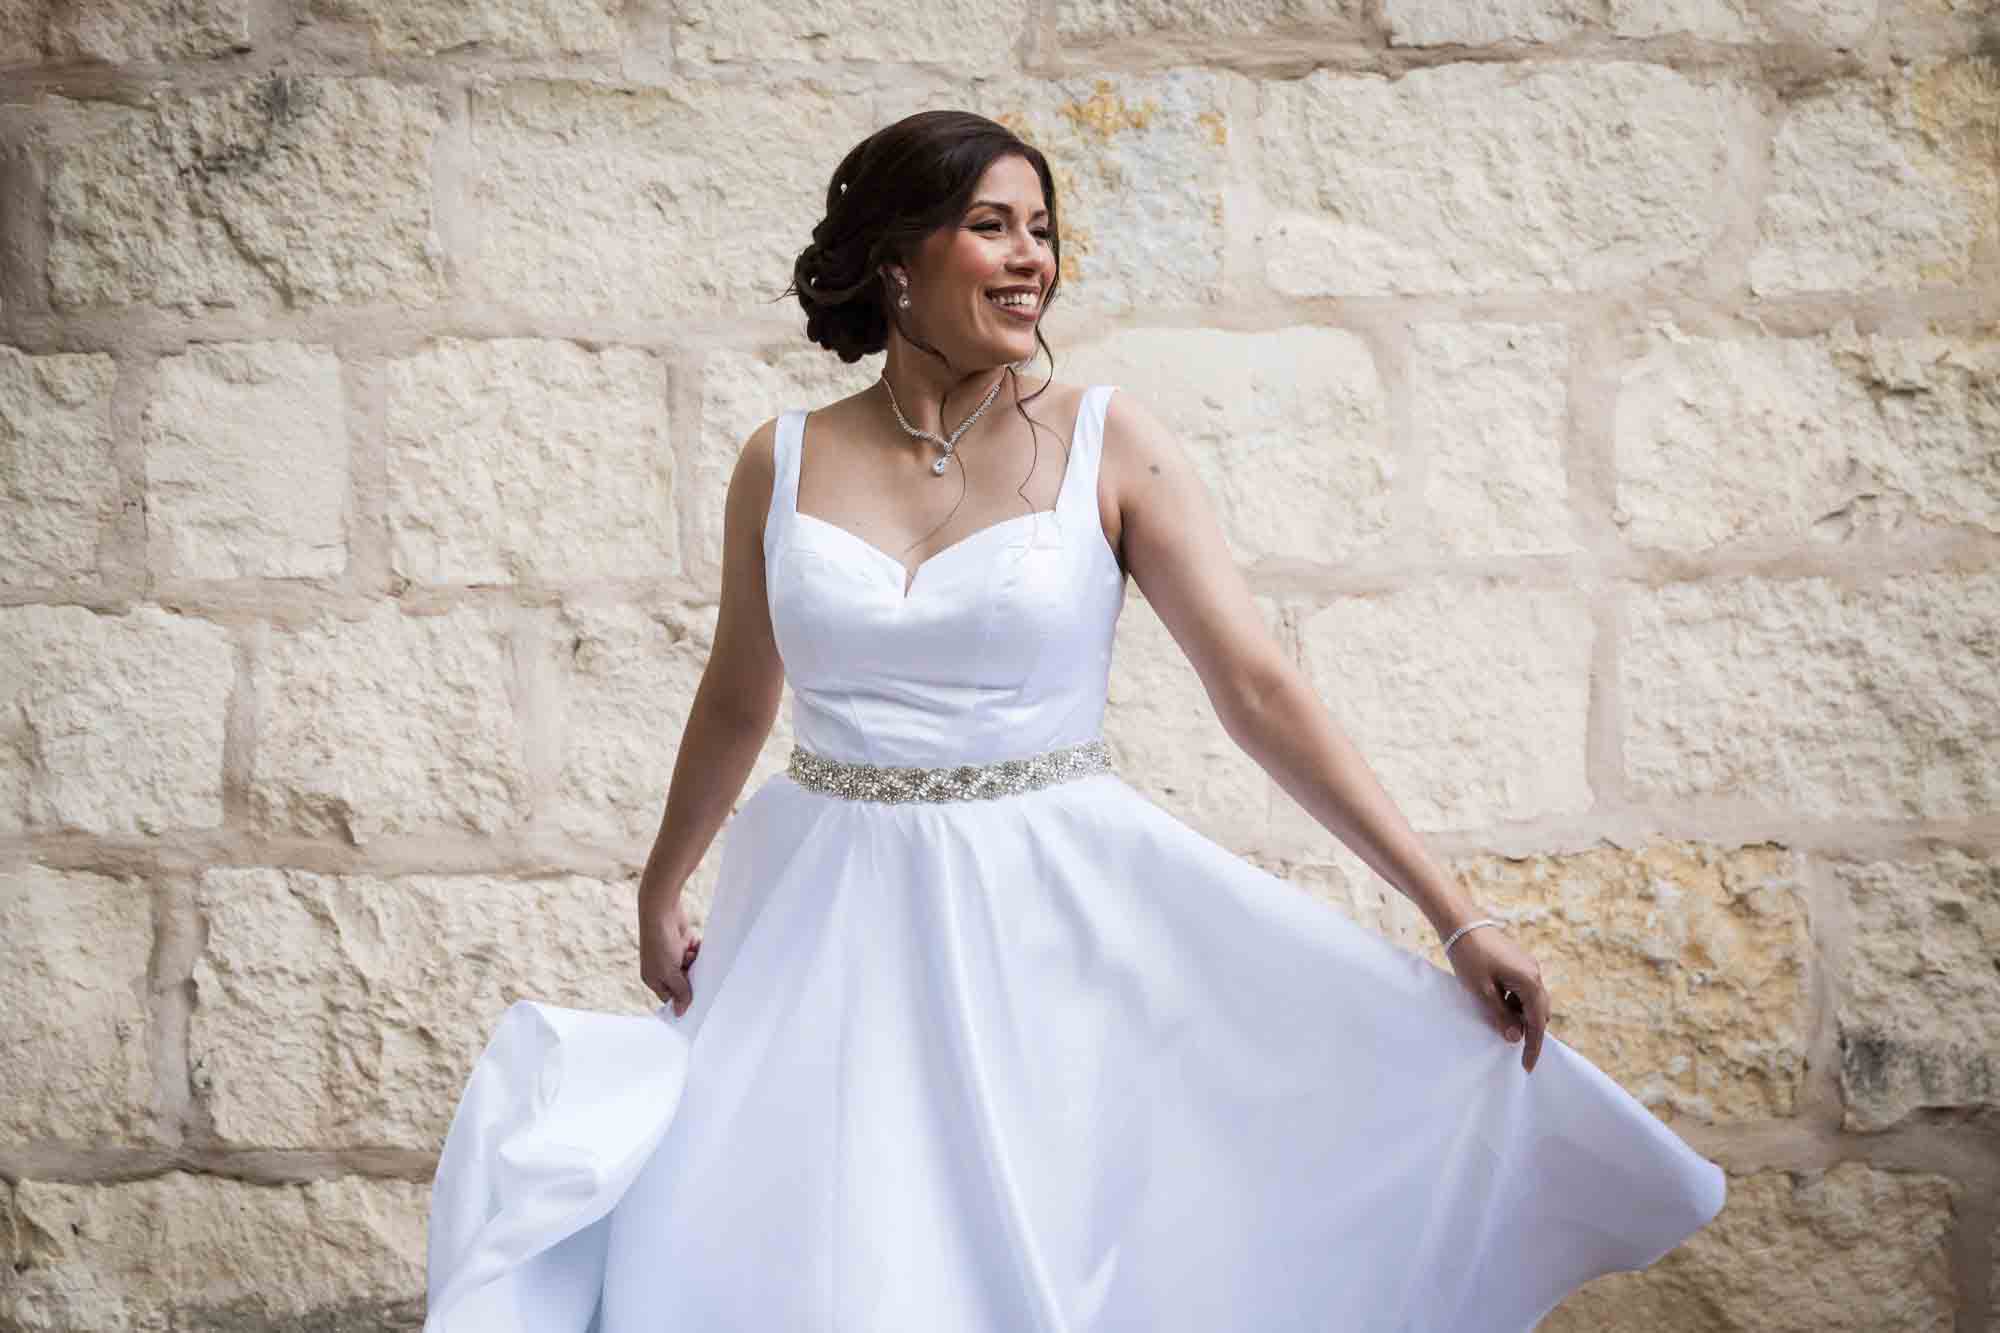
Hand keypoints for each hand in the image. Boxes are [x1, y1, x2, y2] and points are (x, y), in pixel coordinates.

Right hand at [639, 891, 701, 1016]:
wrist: (662, 912)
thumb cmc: (660, 944)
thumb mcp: (670, 973)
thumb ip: (679, 992)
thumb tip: (680, 1013)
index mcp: (654, 979)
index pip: (670, 997)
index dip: (683, 1000)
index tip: (698, 1004)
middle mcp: (663, 968)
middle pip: (684, 982)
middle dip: (692, 978)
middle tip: (699, 976)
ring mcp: (674, 955)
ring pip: (693, 967)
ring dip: (696, 963)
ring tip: (690, 955)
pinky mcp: (684, 943)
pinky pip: (697, 953)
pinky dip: (698, 950)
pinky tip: (695, 945)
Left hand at [1444, 922, 1549, 1072]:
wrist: (1461, 924)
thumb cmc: (1469, 956)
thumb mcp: (1482, 991)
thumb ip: (1500, 1016)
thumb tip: (1515, 1038)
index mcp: (1529, 982)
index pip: (1537, 1023)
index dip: (1533, 1047)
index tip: (1527, 1067)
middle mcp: (1534, 973)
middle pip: (1539, 1012)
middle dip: (1529, 1031)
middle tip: (1513, 1049)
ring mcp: (1527, 966)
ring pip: (1531, 1001)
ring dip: (1520, 1016)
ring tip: (1500, 1025)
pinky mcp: (1518, 963)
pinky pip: (1523, 990)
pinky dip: (1515, 1003)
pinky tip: (1497, 1005)